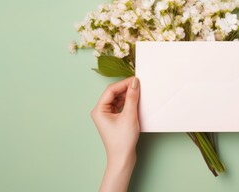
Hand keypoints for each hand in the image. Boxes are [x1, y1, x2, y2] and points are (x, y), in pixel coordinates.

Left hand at [91, 76, 139, 191]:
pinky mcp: (114, 119)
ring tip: (139, 92)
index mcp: (99, 110)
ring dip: (128, 95)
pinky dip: (128, 102)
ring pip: (117, 99)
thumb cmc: (122, 141)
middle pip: (113, 93)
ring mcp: (107, 116)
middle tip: (139, 85)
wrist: (122, 159)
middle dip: (126, 88)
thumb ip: (132, 98)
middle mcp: (101, 111)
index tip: (136, 80)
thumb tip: (135, 83)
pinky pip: (120, 106)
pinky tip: (136, 101)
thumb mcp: (129, 116)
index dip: (124, 83)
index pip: (111, 90)